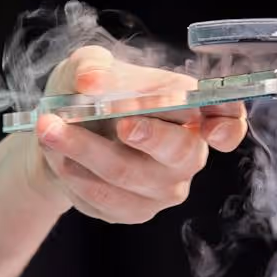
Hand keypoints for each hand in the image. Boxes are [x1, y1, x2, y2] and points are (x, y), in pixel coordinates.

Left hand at [22, 45, 247, 223]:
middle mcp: (186, 152)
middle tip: (120, 122)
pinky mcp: (134, 211)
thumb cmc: (83, 94)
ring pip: (128, 173)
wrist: (53, 135)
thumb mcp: (84, 67)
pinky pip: (103, 196)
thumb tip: (91, 80)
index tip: (210, 127)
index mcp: (188, 108)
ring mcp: (163, 187)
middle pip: (182, 152)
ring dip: (83, 149)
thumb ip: (91, 66)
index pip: (228, 119)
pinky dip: (72, 171)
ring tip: (48, 127)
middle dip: (150, 135)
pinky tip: (57, 153)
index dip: (228, 126)